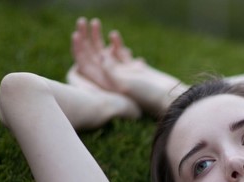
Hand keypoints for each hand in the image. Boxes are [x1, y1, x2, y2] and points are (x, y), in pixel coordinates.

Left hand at [70, 17, 184, 114]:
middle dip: (88, 41)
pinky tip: (114, 36)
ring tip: (95, 23)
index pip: (88, 65)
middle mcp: (113, 80)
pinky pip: (123, 56)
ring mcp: (125, 75)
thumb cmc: (147, 94)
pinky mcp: (136, 70)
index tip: (75, 34)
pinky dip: (118, 46)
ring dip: (101, 40)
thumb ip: (112, 70)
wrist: (169, 97)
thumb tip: (101, 56)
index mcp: (106, 85)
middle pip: (95, 58)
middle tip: (82, 22)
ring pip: (108, 55)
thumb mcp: (126, 83)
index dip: (80, 49)